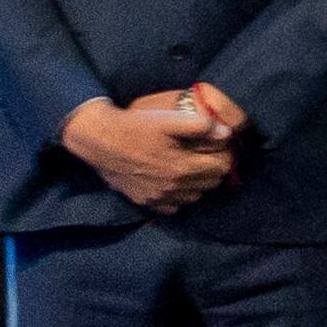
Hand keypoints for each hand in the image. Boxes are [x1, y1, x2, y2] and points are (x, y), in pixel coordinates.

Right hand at [64, 96, 234, 212]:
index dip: (224, 155)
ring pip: (195, 196)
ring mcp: (159, 198)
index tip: (218, 146)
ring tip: (188, 165)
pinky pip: (174, 206)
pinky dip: (178, 195)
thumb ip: (201, 126)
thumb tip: (226, 133)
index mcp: (184, 167)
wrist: (99, 140)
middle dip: (213, 168)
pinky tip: (172, 180)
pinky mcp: (146, 201)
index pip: (223, 168)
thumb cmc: (135, 127)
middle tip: (204, 154)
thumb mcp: (169, 120)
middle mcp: (174, 188)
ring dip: (198, 183)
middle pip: (212, 183)